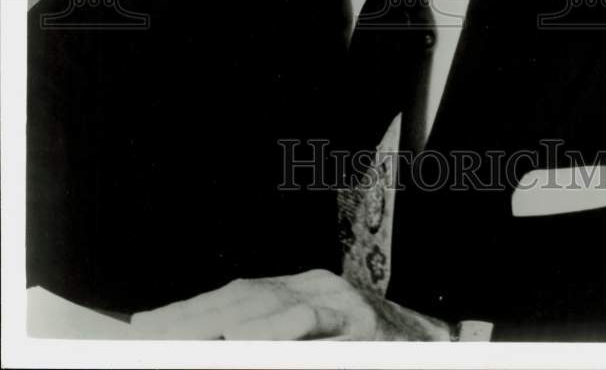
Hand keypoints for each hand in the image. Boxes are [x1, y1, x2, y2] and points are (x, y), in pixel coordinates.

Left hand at [130, 269, 451, 339]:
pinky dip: (275, 332)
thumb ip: (274, 337)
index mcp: (300, 288)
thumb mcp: (315, 339)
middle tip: (152, 335)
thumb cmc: (368, 346)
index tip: (147, 325)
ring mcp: (339, 301)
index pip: (235, 295)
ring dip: (223, 326)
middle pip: (244, 298)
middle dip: (194, 318)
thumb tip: (221, 344)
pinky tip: (243, 343)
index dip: (190, 309)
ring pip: (272, 308)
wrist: (432, 341)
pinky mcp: (359, 323)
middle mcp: (316, 286)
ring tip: (184, 341)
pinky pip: (310, 323)